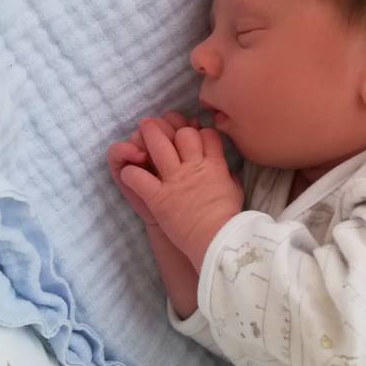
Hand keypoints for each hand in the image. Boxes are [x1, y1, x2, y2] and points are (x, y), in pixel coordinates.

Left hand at [120, 118, 243, 267]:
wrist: (217, 240)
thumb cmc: (229, 219)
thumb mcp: (235, 192)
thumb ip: (229, 178)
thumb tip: (228, 172)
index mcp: (214, 166)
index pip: (207, 135)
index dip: (199, 131)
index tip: (194, 134)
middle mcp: (194, 167)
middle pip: (183, 134)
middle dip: (173, 128)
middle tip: (162, 125)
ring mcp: (175, 180)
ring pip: (159, 146)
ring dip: (150, 135)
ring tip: (143, 128)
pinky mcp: (158, 197)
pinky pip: (139, 178)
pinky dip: (131, 173)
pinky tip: (130, 172)